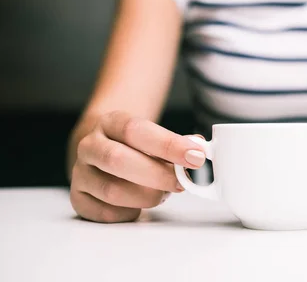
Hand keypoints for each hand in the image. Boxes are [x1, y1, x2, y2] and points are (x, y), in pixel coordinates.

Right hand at [70, 111, 206, 222]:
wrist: (102, 151)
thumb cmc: (136, 147)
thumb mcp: (154, 136)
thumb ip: (177, 144)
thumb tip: (200, 148)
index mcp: (111, 123)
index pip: (137, 130)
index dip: (169, 145)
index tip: (196, 157)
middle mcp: (90, 145)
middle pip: (119, 160)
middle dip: (157, 175)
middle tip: (181, 184)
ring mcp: (80, 172)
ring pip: (112, 190)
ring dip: (145, 196)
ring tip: (162, 194)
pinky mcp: (78, 198)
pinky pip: (105, 212)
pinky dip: (129, 212)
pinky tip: (139, 205)